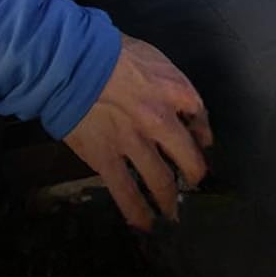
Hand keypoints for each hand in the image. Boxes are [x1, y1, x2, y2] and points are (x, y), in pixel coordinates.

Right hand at [61, 33, 212, 231]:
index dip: (203, 134)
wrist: (72, 62)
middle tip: (192, 182)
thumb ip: (167, 81)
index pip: (201, 117)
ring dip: (168, 201)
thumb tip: (175, 102)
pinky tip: (145, 225)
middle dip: (194, 174)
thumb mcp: (151, 56)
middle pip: (189, 157)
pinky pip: (126, 194)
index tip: (201, 143)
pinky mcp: (107, 159)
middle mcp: (161, 119)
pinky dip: (137, 213)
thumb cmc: (111, 51)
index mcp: (174, 89)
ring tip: (171, 213)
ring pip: (161, 181)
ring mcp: (134, 143)